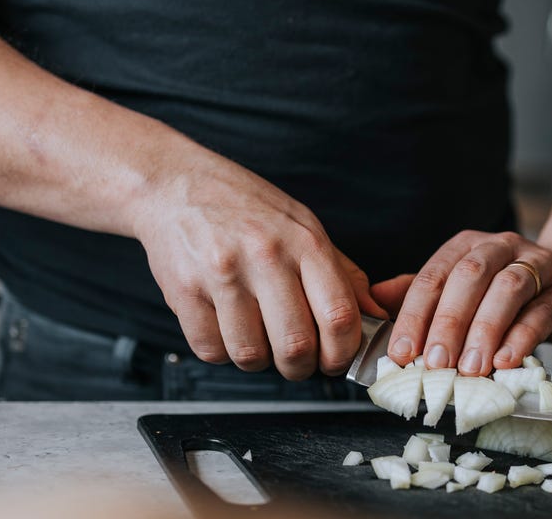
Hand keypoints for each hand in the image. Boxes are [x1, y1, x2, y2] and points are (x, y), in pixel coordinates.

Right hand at [131, 154, 385, 379]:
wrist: (174, 184)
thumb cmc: (245, 207)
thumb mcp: (304, 226)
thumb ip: (342, 273)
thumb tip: (376, 315)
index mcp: (304, 242)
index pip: (339, 315)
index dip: (343, 352)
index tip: (337, 359)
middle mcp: (265, 256)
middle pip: (296, 345)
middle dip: (301, 367)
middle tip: (298, 361)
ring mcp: (222, 274)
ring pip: (251, 355)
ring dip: (260, 361)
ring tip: (259, 339)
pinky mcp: (184, 291)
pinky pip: (211, 349)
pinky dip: (223, 351)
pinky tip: (227, 328)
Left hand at [372, 230, 551, 375]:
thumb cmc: (515, 294)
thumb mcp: (466, 289)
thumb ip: (422, 293)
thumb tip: (375, 300)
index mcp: (467, 246)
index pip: (434, 275)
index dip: (414, 314)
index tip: (402, 352)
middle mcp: (501, 247)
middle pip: (469, 277)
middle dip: (448, 322)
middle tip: (435, 363)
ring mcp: (537, 265)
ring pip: (507, 289)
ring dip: (485, 330)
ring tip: (470, 368)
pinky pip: (542, 312)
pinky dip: (522, 338)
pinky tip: (506, 361)